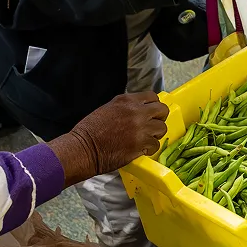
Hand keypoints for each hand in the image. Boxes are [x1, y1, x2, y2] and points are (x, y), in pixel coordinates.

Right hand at [49, 92, 168, 183]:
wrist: (84, 148)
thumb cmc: (90, 131)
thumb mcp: (107, 108)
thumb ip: (125, 107)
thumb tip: (137, 110)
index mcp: (127, 100)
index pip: (152, 96)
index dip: (154, 106)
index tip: (151, 113)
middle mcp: (136, 111)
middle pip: (162, 110)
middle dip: (160, 118)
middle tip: (153, 126)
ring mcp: (140, 128)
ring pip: (162, 128)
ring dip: (156, 135)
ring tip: (147, 139)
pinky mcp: (141, 144)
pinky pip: (155, 145)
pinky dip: (150, 148)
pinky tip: (141, 149)